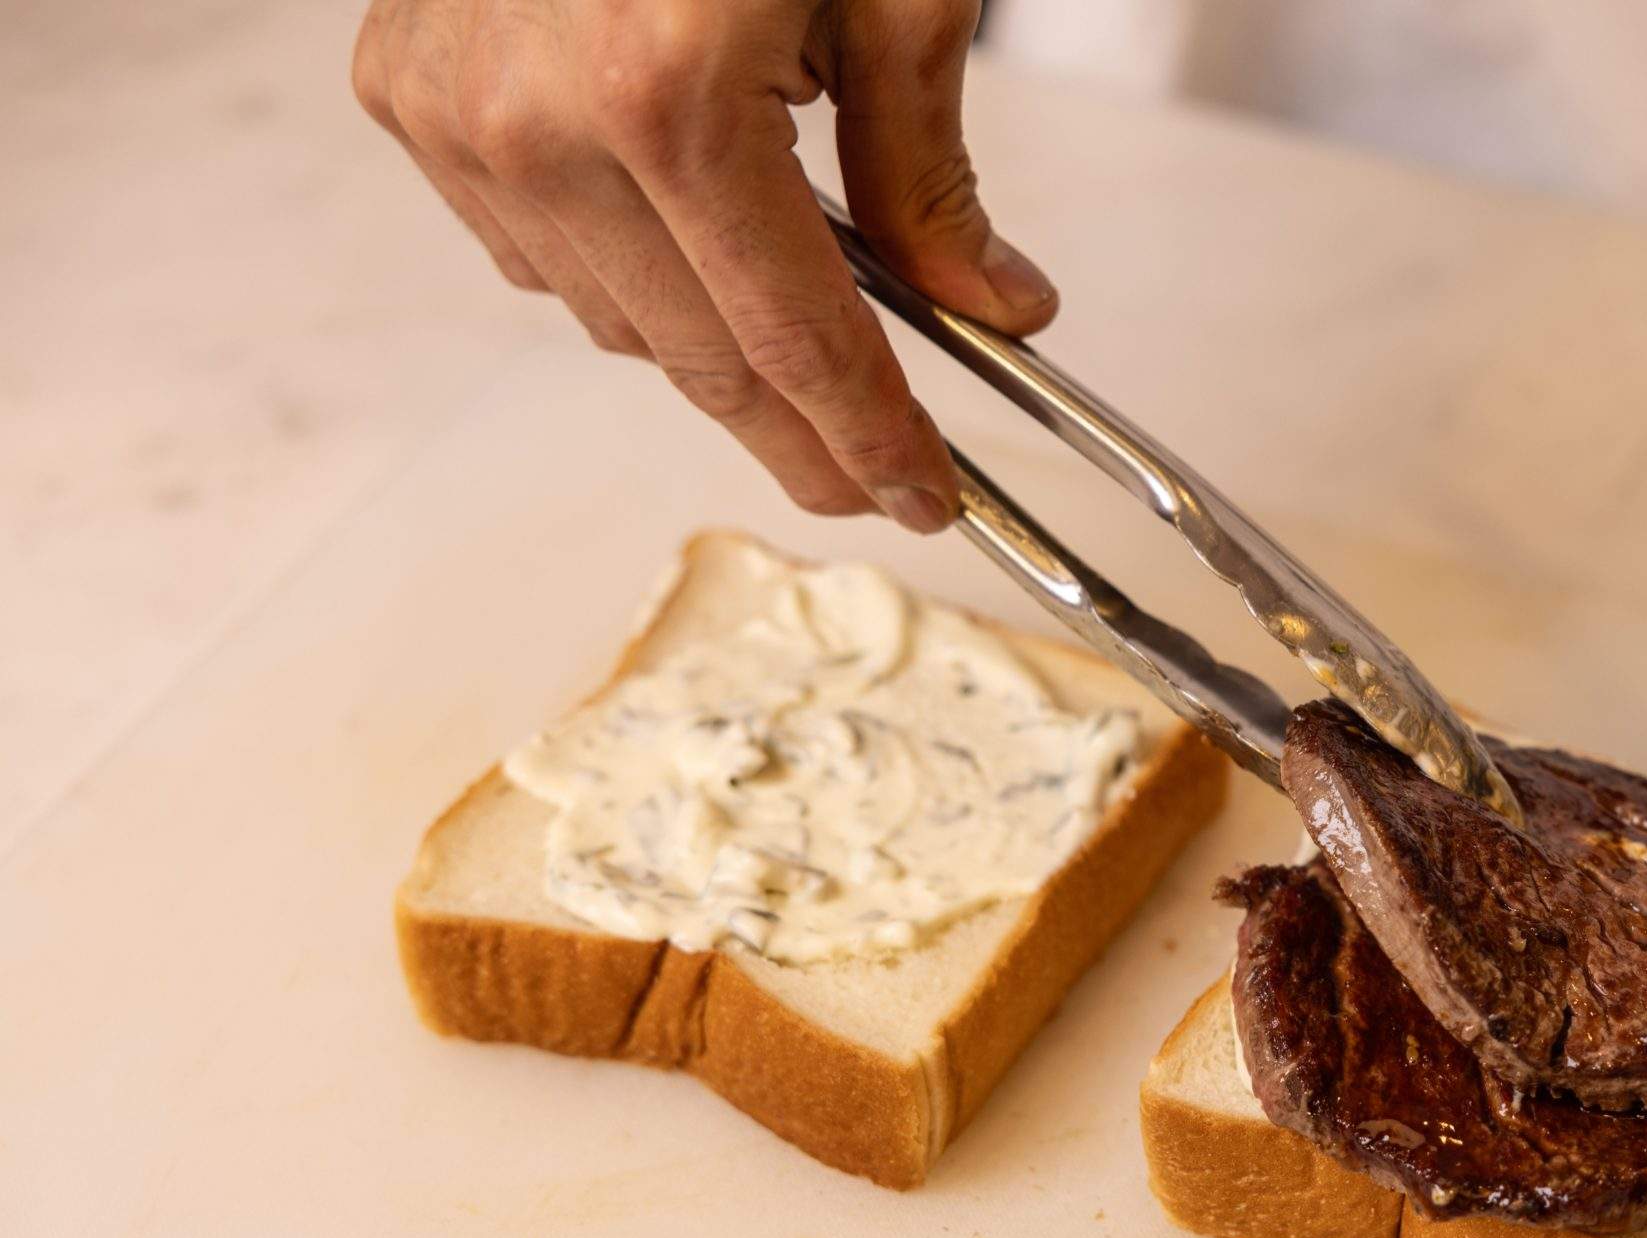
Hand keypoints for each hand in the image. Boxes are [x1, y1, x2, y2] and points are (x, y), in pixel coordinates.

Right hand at [352, 0, 1056, 529]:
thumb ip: (929, 173)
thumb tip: (994, 310)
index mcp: (669, 93)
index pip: (794, 337)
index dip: (871, 435)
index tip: (923, 493)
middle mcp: (537, 120)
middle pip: (695, 357)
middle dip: (800, 431)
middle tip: (875, 477)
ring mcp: (453, 111)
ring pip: (609, 319)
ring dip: (711, 342)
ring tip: (800, 333)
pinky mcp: (406, 89)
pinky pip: (530, 248)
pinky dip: (618, 262)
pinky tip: (682, 230)